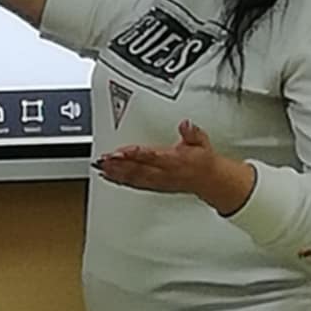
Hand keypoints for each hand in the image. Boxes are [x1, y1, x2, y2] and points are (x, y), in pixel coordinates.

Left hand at [96, 119, 255, 214]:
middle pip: (138, 169)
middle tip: (103, 160)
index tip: (120, 151)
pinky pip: (135, 184)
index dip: (135, 154)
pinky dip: (120, 181)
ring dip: (116, 174)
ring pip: (134, 178)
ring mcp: (157, 181)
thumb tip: (186, 124)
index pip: (152, 156)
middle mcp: (164, 173)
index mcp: (175, 161)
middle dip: (119, 165)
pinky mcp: (154, 186)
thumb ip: (193, 133)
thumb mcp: (202, 142)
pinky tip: (108, 176)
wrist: (209, 181)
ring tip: (101, 168)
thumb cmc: (202, 161)